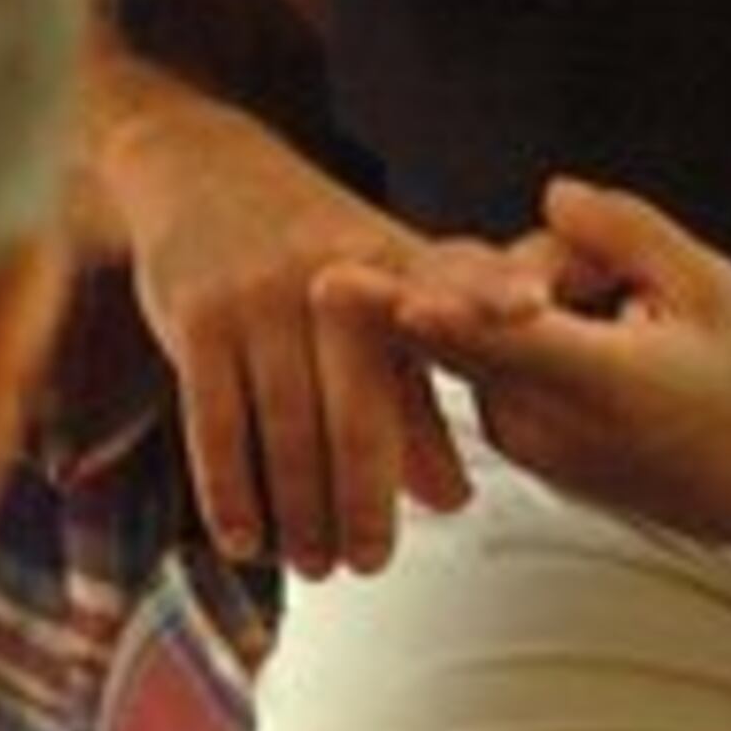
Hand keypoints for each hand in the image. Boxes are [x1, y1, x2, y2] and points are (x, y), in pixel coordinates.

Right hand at [134, 184, 468, 579]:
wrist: (202, 167)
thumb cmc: (309, 244)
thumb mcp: (377, 293)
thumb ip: (416, 391)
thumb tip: (449, 498)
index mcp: (395, 260)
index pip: (453, 282)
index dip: (492, 297)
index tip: (531, 312)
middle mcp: (333, 273)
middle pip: (358, 408)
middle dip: (365, 500)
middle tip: (371, 562)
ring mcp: (261, 293)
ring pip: (285, 430)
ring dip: (301, 513)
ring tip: (315, 563)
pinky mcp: (198, 314)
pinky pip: (215, 423)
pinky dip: (232, 492)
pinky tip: (247, 538)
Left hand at [319, 179, 730, 542]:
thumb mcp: (713, 288)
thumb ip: (631, 234)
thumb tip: (553, 196)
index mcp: (606, 383)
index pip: (515, 343)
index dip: (454, 316)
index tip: (396, 300)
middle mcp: (544, 419)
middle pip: (468, 321)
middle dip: (467, 275)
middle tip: (462, 279)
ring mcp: (513, 434)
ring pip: (473, 326)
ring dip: (518, 291)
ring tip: (622, 308)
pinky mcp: (500, 434)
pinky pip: (478, 352)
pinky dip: (513, 323)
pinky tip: (594, 332)